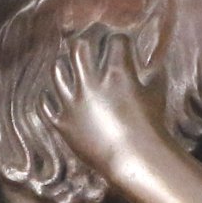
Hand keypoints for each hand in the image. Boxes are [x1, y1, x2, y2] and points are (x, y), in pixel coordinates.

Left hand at [50, 28, 150, 167]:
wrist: (135, 161)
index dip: (119, 41)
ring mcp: (73, 104)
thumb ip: (154, 72)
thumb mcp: (156, 94)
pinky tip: (55, 94)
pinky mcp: (63, 123)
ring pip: (57, 70)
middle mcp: (91, 84)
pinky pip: (45, 103)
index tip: (120, 46)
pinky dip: (48, 97)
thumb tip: (155, 59)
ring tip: (68, 68)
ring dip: (64, 66)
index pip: (114, 41)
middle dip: (85, 44)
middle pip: (78, 47)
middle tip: (88, 49)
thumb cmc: (151, 127)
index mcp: (117, 73)